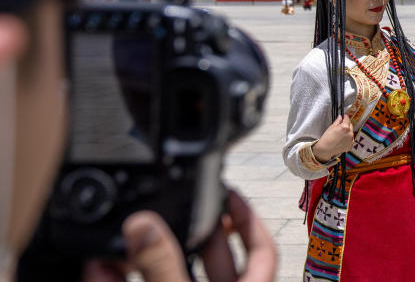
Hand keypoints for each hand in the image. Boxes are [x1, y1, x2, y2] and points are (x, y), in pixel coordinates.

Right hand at [82, 191, 276, 281]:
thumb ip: (163, 267)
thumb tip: (144, 226)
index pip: (263, 251)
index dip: (250, 220)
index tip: (230, 194)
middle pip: (215, 259)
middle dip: (193, 229)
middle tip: (174, 205)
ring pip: (173, 275)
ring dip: (148, 255)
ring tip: (131, 230)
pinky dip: (119, 281)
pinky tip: (98, 268)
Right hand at [312, 114, 354, 161]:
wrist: (325, 149)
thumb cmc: (327, 138)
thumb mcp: (331, 127)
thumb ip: (338, 121)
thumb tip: (340, 117)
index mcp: (345, 127)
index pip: (347, 119)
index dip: (345, 117)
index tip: (344, 117)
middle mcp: (350, 133)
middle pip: (350, 125)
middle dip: (347, 124)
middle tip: (340, 127)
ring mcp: (351, 140)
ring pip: (351, 132)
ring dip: (348, 131)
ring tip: (340, 135)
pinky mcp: (350, 145)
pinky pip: (351, 139)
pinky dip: (348, 138)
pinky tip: (342, 140)